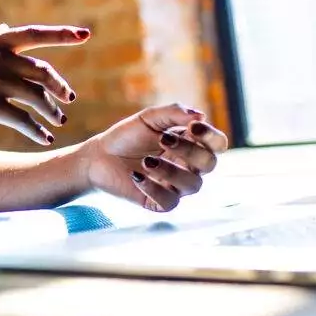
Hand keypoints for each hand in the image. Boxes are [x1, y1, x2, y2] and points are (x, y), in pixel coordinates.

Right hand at [0, 24, 90, 144]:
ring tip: (59, 122)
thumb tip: (6, 30)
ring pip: (37, 97)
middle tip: (68, 100)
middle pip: (43, 71)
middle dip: (60, 87)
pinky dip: (37, 130)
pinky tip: (44, 138)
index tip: (85, 35)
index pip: (35, 34)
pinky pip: (23, 120)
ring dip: (52, 112)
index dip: (62, 34)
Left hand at [83, 104, 228, 211]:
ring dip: (171, 170)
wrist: (99, 156)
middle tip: (163, 139)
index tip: (193, 127)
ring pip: (192, 185)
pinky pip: (169, 202)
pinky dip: (154, 188)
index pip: (217, 144)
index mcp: (191, 145)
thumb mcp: (149, 118)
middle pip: (208, 163)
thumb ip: (173, 113)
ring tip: (147, 160)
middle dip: (189, 150)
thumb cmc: (127, 136)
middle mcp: (189, 167)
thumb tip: (200, 115)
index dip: (212, 137)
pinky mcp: (161, 202)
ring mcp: (177, 186)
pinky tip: (137, 176)